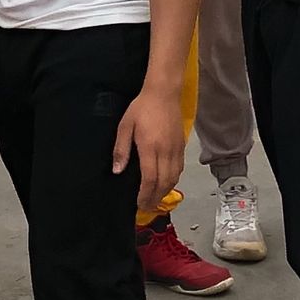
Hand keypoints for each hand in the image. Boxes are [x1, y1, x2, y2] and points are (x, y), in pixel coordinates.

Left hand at [114, 84, 184, 211]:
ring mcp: (176, 149)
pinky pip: (179, 169)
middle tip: (147, 207)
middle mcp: (166, 151)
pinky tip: (166, 183)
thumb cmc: (142, 107)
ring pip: (174, 178)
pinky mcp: (182, 146)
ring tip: (155, 199)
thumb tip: (117, 171)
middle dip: (155, 198)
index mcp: (150, 147)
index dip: (145, 194)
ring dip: (165, 192)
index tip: (139, 204)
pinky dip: (173, 181)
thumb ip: (121, 149)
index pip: (150, 178)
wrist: (164, 92)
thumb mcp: (125, 125)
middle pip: (164, 182)